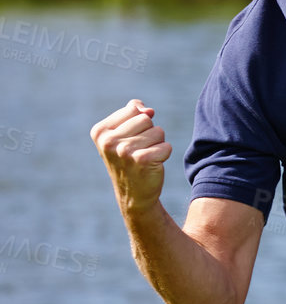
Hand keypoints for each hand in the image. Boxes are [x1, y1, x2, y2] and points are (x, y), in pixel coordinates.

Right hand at [91, 99, 172, 215]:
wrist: (133, 194)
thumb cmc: (130, 160)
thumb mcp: (124, 135)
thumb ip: (134, 114)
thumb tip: (148, 110)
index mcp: (100, 131)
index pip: (133, 109)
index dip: (139, 124)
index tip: (129, 141)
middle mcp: (108, 141)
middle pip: (146, 119)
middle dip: (149, 134)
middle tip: (139, 151)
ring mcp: (124, 151)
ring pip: (158, 132)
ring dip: (157, 144)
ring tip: (144, 158)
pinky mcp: (142, 160)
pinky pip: (167, 146)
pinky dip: (164, 154)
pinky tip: (152, 165)